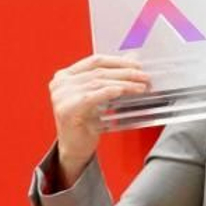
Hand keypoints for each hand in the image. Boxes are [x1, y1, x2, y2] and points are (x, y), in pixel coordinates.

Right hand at [48, 55, 149, 186]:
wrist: (75, 147)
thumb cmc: (87, 122)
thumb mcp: (100, 96)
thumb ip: (112, 77)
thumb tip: (133, 57)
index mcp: (66, 76)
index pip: (95, 61)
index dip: (119, 61)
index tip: (138, 65)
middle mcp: (61, 83)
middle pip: (99, 72)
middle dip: (126, 73)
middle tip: (145, 77)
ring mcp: (61, 96)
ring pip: (98, 83)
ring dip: (124, 84)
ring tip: (141, 87)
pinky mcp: (66, 110)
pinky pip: (91, 97)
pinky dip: (108, 92)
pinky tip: (122, 91)